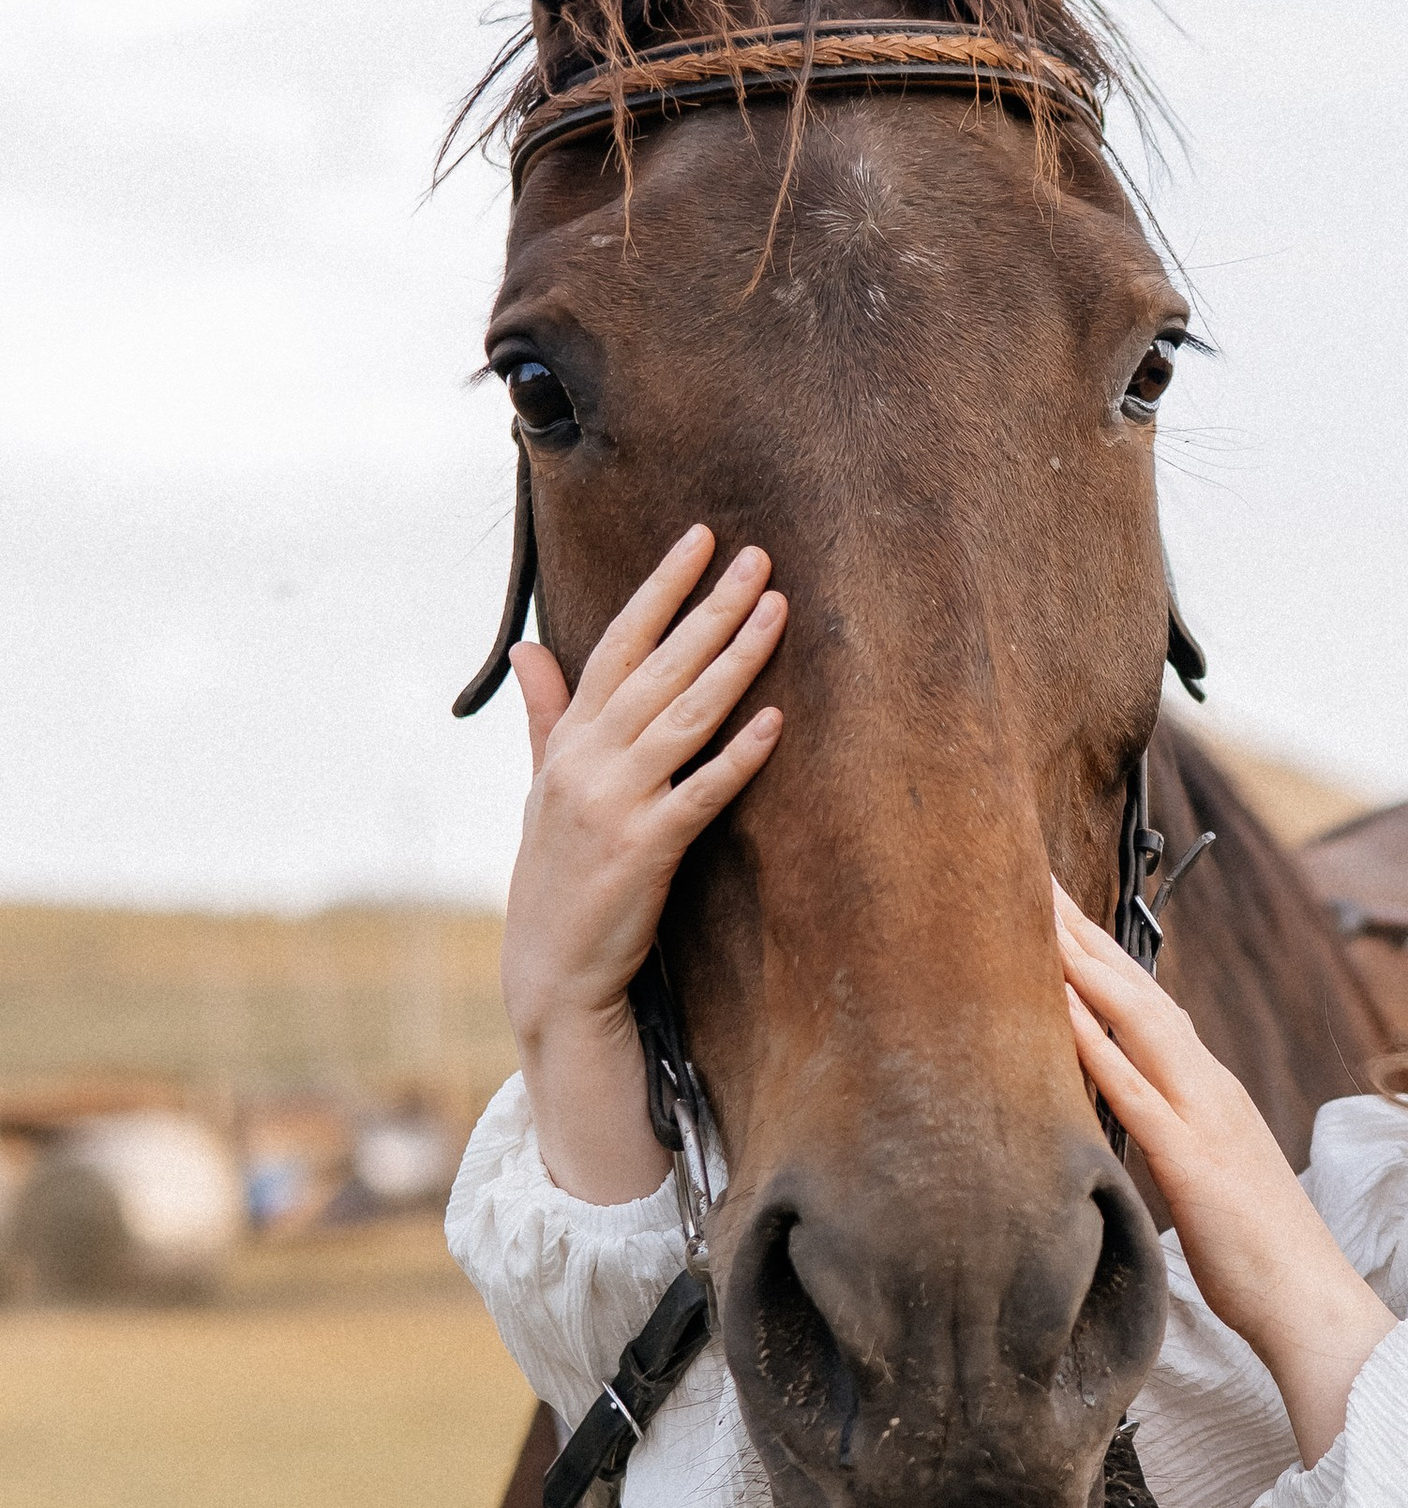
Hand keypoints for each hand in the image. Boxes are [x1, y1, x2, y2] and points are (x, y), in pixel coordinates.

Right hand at [500, 528, 785, 1201]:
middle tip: (759, 556)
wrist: (550, 968)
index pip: (617, 644)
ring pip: (684, 717)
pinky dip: (738, 757)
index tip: (700, 539)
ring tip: (777, 611)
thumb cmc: (556, 873)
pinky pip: (701, 793)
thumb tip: (529, 649)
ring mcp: (614, 804)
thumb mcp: (542, 786)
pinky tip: (776, 721)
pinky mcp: (644, 851)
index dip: (660, 589)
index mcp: (567, 740)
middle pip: (659, 667)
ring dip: (733, 661)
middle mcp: (586, 761)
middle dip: (710, 608)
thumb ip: (546, 716)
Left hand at [1054, 885, 1391, 1465]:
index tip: (1056, 910)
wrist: (1311, 1305)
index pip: (1148, 1005)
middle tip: (1030, 875)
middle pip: (1139, 991)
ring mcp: (1204, 1118)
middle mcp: (1209, 1087)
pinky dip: (1097, 1046)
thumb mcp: (1206, 1181)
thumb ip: (1171, 1140)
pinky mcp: (1194, 1162)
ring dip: (1085, 966)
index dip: (1102, 955)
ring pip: (1138, 1022)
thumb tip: (1126, 1125)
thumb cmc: (1259, 1257)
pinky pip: (1137, 1093)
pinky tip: (1060, 1011)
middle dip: (1085, 932)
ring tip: (1034, 914)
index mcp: (1210, 1092)